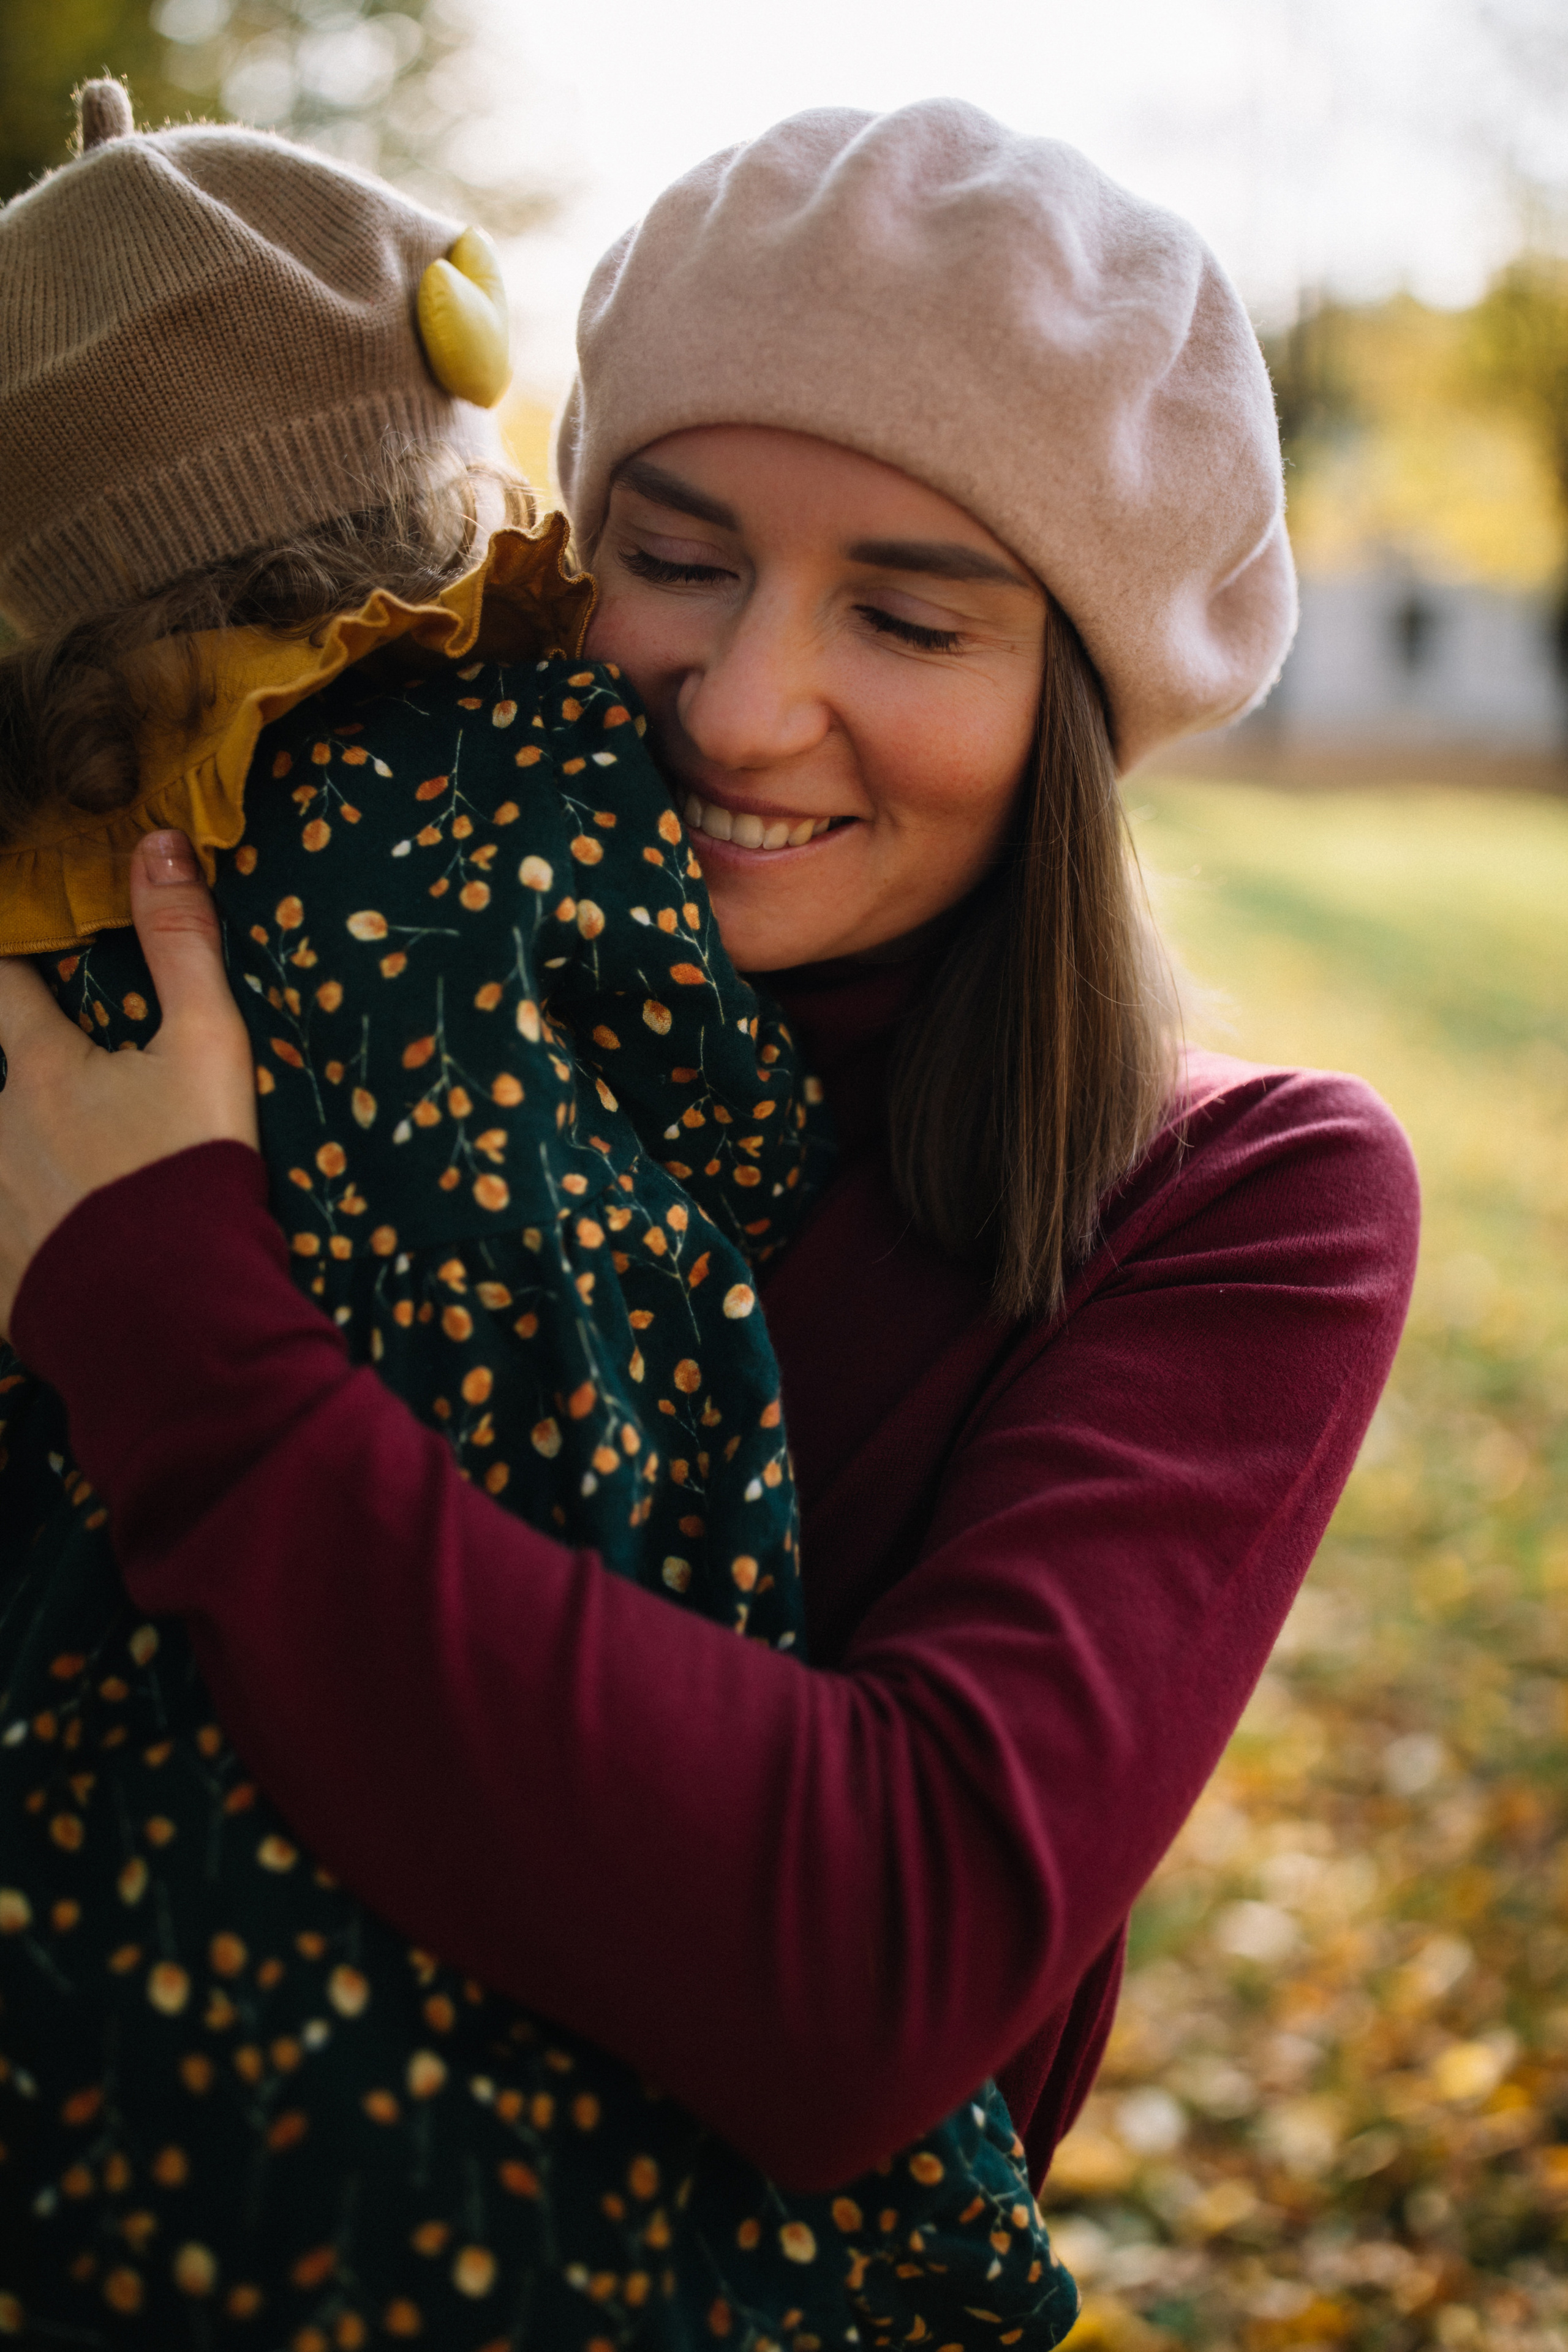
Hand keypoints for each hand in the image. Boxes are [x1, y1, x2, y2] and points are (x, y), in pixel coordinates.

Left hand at [0, 830, 258, 1335]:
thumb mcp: (209, 1049)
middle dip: (41, 1082)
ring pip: (7, 1158)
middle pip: (8, 1081)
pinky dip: (35, 1232)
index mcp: (40, 1069)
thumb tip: (160, 842)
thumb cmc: (191, 1170)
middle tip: (101, 1110)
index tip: (25, 963)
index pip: (6, 988)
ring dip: (38, 1160)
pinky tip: (77, 1247)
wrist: (169, 1316)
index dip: (14, 967)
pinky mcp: (0, 1275)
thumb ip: (183, 946)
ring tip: (98, 1184)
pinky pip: (12, 1235)